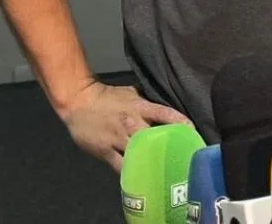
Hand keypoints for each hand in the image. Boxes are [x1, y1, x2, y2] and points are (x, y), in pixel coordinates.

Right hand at [59, 81, 191, 171]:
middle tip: (181, 157)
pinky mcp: (106, 151)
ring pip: (139, 154)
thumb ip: (147, 101)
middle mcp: (131, 123)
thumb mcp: (131, 93)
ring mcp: (118, 138)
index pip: (165, 113)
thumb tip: (166, 105)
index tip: (192, 131)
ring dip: (151, 162)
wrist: (78, 102)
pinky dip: (133, 172)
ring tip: (165, 172)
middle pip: (154, 138)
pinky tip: (142, 178)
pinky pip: (122, 166)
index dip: (180, 122)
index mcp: (140, 107)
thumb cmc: (108, 97)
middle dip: (167, 147)